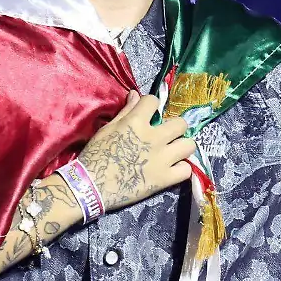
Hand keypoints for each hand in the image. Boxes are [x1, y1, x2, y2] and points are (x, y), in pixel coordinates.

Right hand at [77, 91, 194, 211]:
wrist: (91, 186)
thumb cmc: (95, 155)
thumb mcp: (108, 129)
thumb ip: (126, 111)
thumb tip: (135, 94)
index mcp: (136, 122)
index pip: (154, 101)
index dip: (152, 105)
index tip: (149, 113)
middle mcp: (154, 138)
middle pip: (181, 123)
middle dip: (175, 127)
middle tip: (167, 135)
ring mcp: (162, 159)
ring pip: (189, 145)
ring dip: (182, 147)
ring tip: (174, 152)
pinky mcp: (164, 178)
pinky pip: (186, 170)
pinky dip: (181, 170)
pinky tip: (172, 170)